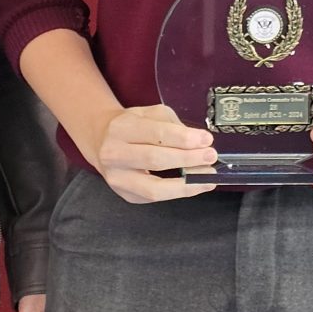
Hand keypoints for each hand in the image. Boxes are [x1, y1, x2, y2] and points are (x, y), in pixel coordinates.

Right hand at [91, 103, 219, 202]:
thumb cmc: (132, 126)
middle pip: (155, 160)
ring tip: (207, 178)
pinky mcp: (125, 195)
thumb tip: (199, 144)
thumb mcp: (149, 114)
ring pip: (154, 188)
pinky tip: (194, 185)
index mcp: (121, 128)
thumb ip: (173, 125)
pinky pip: (155, 197)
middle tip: (210, 156)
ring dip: (185, 184)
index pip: (156, 134)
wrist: (101, 141)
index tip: (206, 139)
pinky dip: (178, 192)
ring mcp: (117, 178)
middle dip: (187, 159)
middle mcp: (114, 154)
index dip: (184, 138)